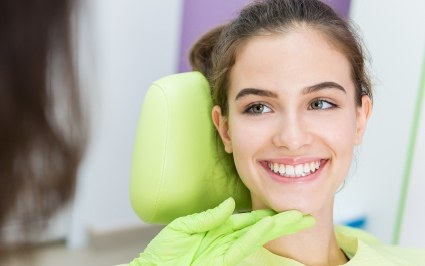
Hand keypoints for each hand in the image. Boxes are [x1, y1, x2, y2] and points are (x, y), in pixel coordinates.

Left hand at [128, 198, 314, 265]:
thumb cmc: (164, 252)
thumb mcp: (183, 227)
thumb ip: (208, 216)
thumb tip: (230, 204)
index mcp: (218, 227)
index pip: (248, 219)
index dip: (267, 214)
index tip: (285, 209)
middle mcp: (226, 239)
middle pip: (259, 228)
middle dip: (282, 222)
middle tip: (304, 217)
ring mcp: (226, 250)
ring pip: (256, 236)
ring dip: (276, 228)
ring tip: (295, 220)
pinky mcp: (222, 261)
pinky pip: (242, 247)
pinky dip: (255, 237)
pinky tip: (267, 227)